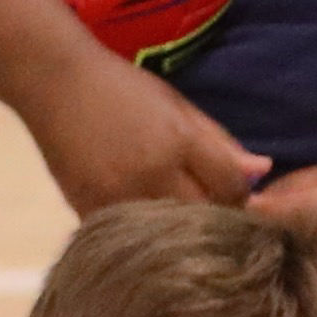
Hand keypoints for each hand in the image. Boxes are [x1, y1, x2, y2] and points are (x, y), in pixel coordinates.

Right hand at [25, 52, 263, 216]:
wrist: (53, 82)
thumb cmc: (121, 87)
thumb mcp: (178, 104)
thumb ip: (220, 141)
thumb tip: (262, 171)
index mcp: (180, 142)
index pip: (232, 188)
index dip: (241, 194)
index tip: (234, 193)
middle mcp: (152, 173)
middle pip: (205, 216)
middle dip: (216, 215)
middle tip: (211, 208)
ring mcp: (118, 196)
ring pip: (169, 233)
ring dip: (181, 229)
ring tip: (181, 218)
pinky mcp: (88, 209)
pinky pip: (131, 235)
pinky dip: (144, 233)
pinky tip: (146, 221)